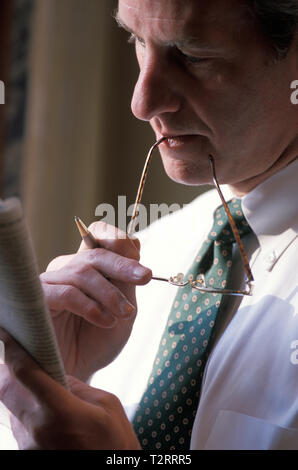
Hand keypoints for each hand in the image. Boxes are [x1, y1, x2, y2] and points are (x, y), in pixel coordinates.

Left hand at [0, 329, 140, 449]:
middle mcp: (37, 429)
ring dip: (19, 395)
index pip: (26, 373)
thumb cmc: (115, 444)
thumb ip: (78, 386)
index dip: (14, 350)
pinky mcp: (28, 456)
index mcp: (60, 411)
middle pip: (6, 391)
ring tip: (40, 390)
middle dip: (6, 371)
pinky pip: (20, 427)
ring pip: (11, 409)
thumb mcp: (107, 405)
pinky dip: (27, 414)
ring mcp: (29, 446)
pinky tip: (46, 414)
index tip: (8, 333)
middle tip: (14, 359)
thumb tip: (57, 374)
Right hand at [41, 222, 151, 380]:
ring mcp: (50, 283)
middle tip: (144, 278)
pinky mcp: (37, 300)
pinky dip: (90, 306)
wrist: (77, 374)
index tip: (140, 263)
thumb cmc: (98, 341)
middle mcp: (66, 270)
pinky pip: (66, 293)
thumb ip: (126, 279)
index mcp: (87, 267)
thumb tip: (135, 241)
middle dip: (123, 265)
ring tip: (124, 314)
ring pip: (82, 272)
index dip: (118, 240)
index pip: (97, 236)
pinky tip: (105, 321)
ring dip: (109, 293)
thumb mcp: (122, 308)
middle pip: (94, 253)